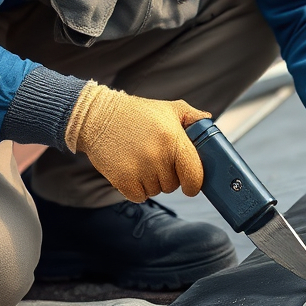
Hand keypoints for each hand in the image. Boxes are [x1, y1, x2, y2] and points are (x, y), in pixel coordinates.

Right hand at [65, 81, 209, 201]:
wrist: (98, 117)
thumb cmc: (136, 113)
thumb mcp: (167, 108)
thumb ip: (191, 116)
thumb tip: (207, 122)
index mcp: (174, 139)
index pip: (194, 174)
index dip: (195, 183)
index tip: (192, 185)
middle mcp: (158, 156)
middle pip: (174, 185)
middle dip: (168, 176)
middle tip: (156, 158)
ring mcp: (140, 169)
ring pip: (156, 191)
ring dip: (151, 182)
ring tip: (141, 160)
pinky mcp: (123, 180)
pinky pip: (139, 196)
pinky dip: (136, 189)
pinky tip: (131, 170)